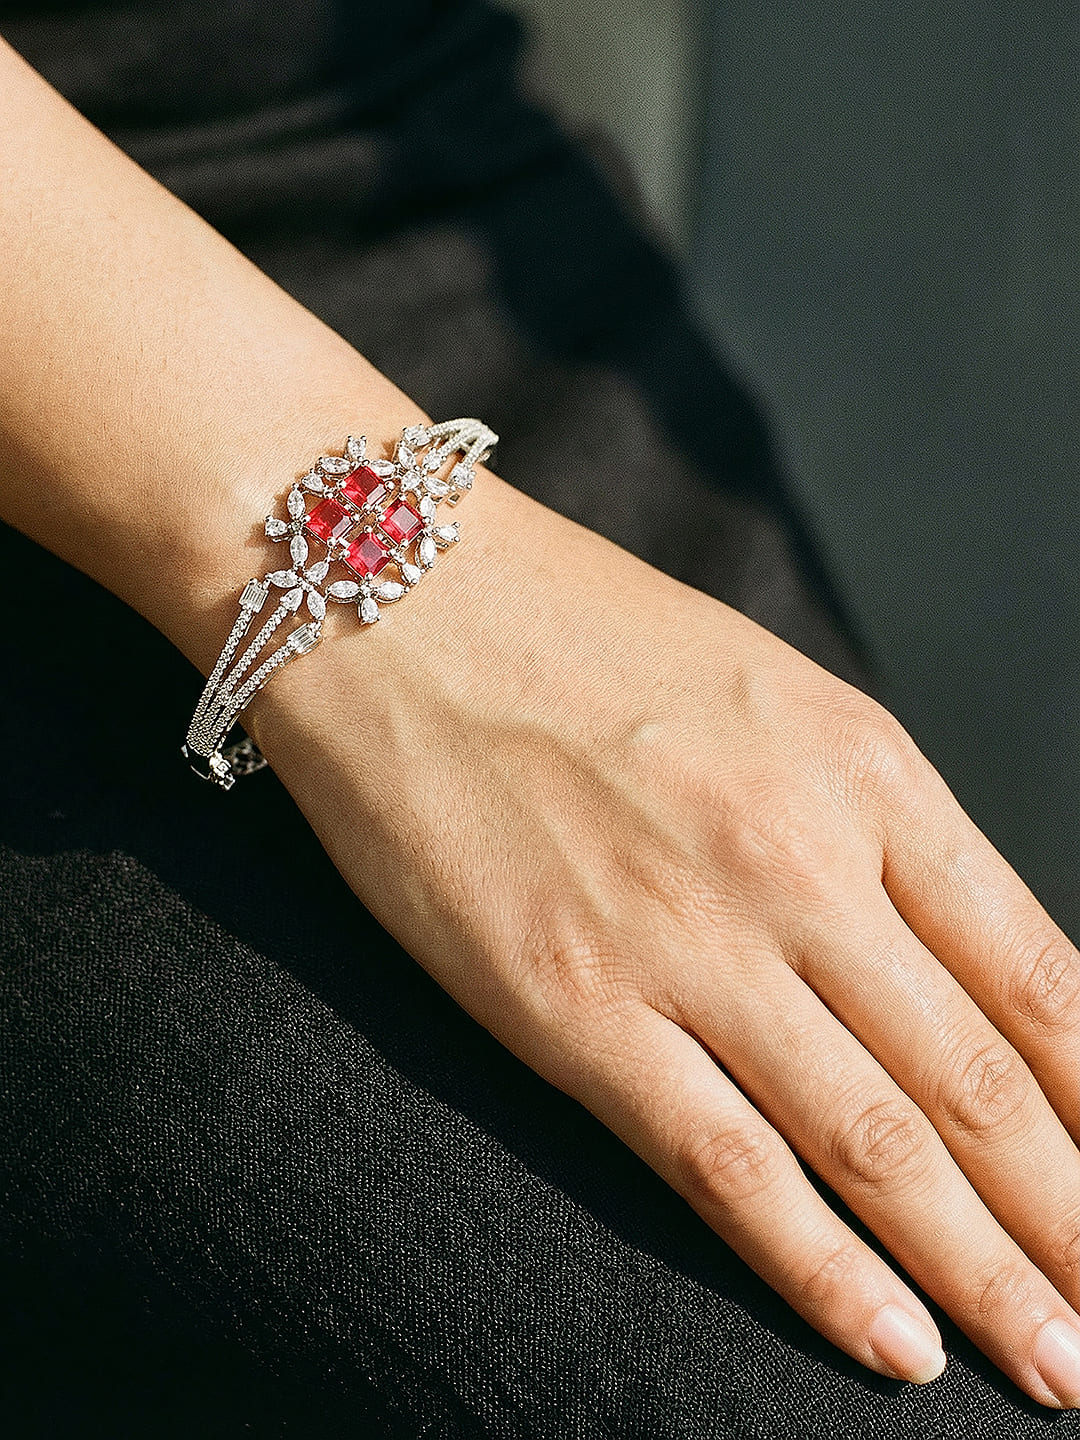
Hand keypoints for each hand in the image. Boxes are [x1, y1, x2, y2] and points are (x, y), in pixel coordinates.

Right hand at [248, 467, 1079, 1407]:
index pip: (1040, 975)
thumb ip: (865, 824)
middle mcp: (799, 861)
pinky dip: (822, 1271)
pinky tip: (893, 1344)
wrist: (394, 600)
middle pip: (980, 1080)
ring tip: (1056, 1367)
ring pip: (879, 1142)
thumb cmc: (579, 632)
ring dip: (986, 1272)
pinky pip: (726, 1163)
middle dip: (1072, 1220)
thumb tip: (954, 959)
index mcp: (864, 772)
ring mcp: (688, 940)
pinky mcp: (572, 1004)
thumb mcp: (769, 697)